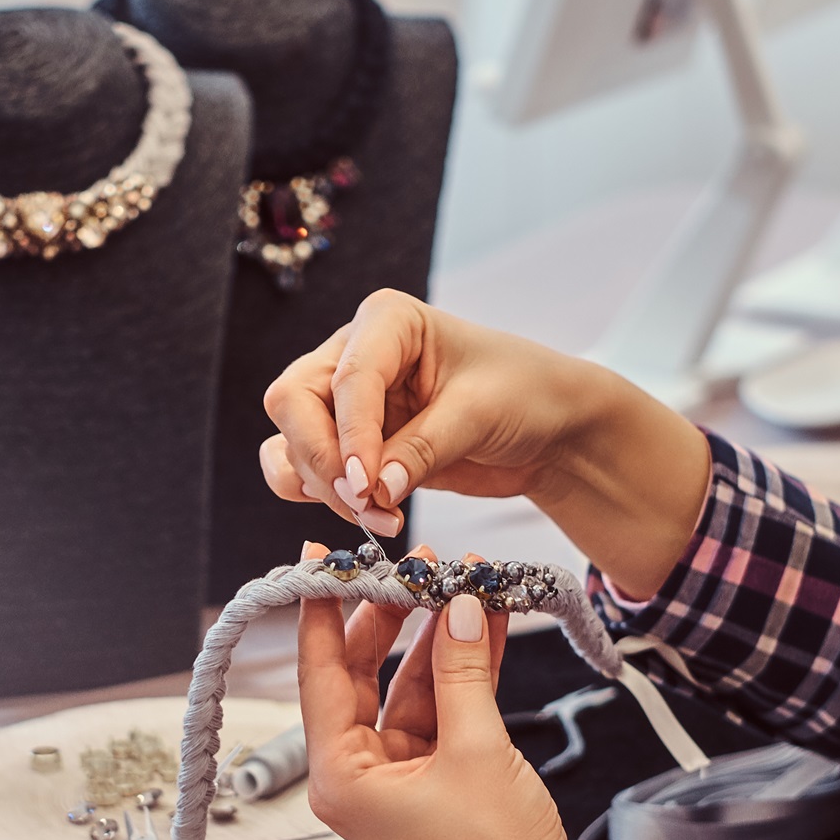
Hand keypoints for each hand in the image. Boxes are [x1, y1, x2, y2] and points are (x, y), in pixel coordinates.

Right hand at [259, 289, 711, 595]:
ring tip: (380, 518)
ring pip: (290, 443)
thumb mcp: (481, 414)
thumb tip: (372, 489)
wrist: (549, 429)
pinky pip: (302, 472)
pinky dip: (321, 499)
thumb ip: (423, 449)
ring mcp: (344, 402)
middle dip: (325, 461)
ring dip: (322, 487)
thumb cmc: (525, 395)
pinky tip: (369, 516)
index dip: (350, 433)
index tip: (367, 483)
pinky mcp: (348, 445)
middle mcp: (352, 354)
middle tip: (369, 504)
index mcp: (387, 321)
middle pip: (295, 404)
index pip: (347, 376)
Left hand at [295, 543, 591, 839]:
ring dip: (437, 639)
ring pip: (407, 688)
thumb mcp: (477, 750)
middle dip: (392, 618)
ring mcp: (398, 777)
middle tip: (417, 566)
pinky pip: (440, 709)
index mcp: (340, 778)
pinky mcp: (436, 779)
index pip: (320, 676)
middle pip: (362, 676)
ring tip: (462, 581)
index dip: (321, 612)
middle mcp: (359, 776)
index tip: (322, 559)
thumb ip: (463, 671)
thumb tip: (458, 606)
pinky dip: (461, 670)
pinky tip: (484, 623)